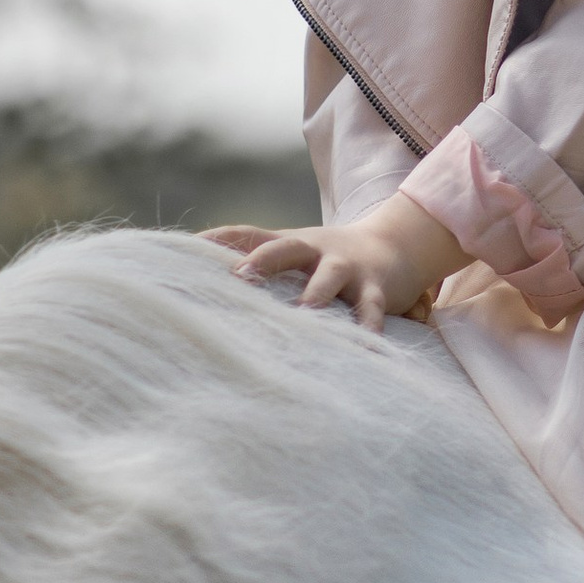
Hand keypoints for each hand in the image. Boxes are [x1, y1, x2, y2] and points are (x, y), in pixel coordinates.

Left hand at [206, 194, 467, 332]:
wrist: (398, 245)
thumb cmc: (330, 260)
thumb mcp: (297, 254)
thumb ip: (259, 261)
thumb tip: (201, 279)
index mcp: (291, 243)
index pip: (248, 234)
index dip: (218, 239)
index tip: (185, 250)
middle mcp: (316, 251)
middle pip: (286, 249)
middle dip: (264, 260)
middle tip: (241, 276)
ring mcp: (346, 268)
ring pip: (329, 277)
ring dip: (315, 294)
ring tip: (304, 312)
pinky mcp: (375, 289)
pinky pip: (370, 310)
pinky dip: (367, 329)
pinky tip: (363, 348)